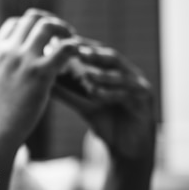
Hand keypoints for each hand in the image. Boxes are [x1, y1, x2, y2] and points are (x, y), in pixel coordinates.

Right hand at [0, 8, 78, 148]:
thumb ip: (4, 65)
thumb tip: (18, 62)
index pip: (16, 22)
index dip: (33, 26)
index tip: (45, 38)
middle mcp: (8, 50)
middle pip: (33, 18)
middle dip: (52, 23)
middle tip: (64, 37)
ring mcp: (23, 60)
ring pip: (48, 26)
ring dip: (65, 31)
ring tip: (74, 44)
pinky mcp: (40, 74)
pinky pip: (65, 48)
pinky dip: (75, 48)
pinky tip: (79, 58)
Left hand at [54, 40, 156, 171]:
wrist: (128, 147)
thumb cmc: (106, 121)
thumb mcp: (84, 105)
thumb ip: (67, 92)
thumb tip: (43, 81)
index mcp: (114, 70)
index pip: (97, 52)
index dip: (81, 45)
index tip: (63, 42)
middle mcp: (128, 73)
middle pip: (111, 57)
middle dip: (94, 53)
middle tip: (76, 50)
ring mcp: (139, 85)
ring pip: (121, 75)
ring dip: (103, 74)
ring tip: (86, 74)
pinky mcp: (145, 100)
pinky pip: (127, 94)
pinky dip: (111, 93)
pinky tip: (96, 93)